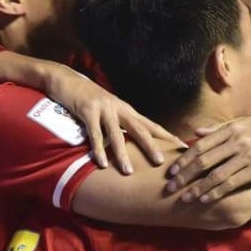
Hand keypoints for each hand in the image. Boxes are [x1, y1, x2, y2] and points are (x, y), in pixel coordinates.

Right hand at [44, 65, 183, 173]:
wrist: (67, 79)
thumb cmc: (90, 99)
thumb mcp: (112, 110)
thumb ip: (123, 124)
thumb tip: (138, 141)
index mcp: (128, 110)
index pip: (152, 125)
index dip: (168, 136)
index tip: (183, 148)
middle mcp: (119, 109)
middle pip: (140, 129)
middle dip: (152, 146)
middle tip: (163, 163)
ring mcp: (104, 110)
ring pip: (117, 134)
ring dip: (122, 154)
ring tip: (129, 172)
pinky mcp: (87, 111)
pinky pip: (94, 133)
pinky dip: (99, 148)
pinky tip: (102, 162)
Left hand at [165, 117, 250, 201]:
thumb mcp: (248, 125)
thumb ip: (221, 128)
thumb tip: (196, 132)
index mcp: (233, 128)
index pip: (202, 144)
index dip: (185, 159)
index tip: (172, 170)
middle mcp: (237, 139)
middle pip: (203, 159)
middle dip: (185, 174)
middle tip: (170, 186)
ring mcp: (247, 153)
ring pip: (215, 173)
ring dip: (197, 187)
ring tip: (184, 197)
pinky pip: (231, 182)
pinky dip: (216, 191)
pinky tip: (206, 199)